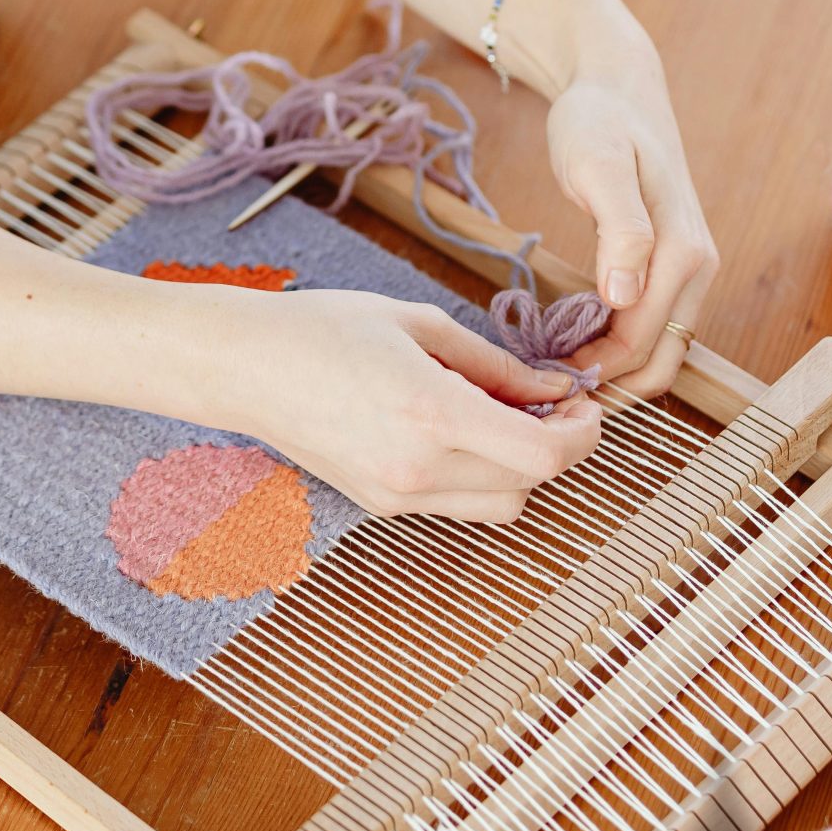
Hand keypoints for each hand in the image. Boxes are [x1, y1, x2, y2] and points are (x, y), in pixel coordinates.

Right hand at [202, 288, 601, 520]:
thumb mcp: (418, 323)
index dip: (582, 434)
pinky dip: (479, 477)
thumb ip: (493, 363)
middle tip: (553, 404)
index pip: (542, 454)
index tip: (584, 406)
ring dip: (521, 470)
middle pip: (530, 485)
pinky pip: (458, 505)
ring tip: (505, 420)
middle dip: (557, 447)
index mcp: (431, 412)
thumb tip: (550, 388)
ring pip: (500, 507)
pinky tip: (462, 433)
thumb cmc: (326, 328)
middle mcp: (418, 467)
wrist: (247, 367)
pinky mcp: (382, 504)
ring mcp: (398, 494)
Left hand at [543, 25, 718, 396]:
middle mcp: (698, 270)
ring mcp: (688, 271)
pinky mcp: (670, 267)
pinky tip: (572, 349)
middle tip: (546, 399)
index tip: (541, 386)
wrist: (616, 88)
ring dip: (614, 375)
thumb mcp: (598, 165)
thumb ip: (619, 230)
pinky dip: (616, 350)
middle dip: (609, 389)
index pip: (641, 343)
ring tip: (553, 381)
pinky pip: (651, 327)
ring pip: (659, 352)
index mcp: (683, 253)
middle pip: (659, 363)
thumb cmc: (599, 122)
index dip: (594, 373)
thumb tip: (624, 296)